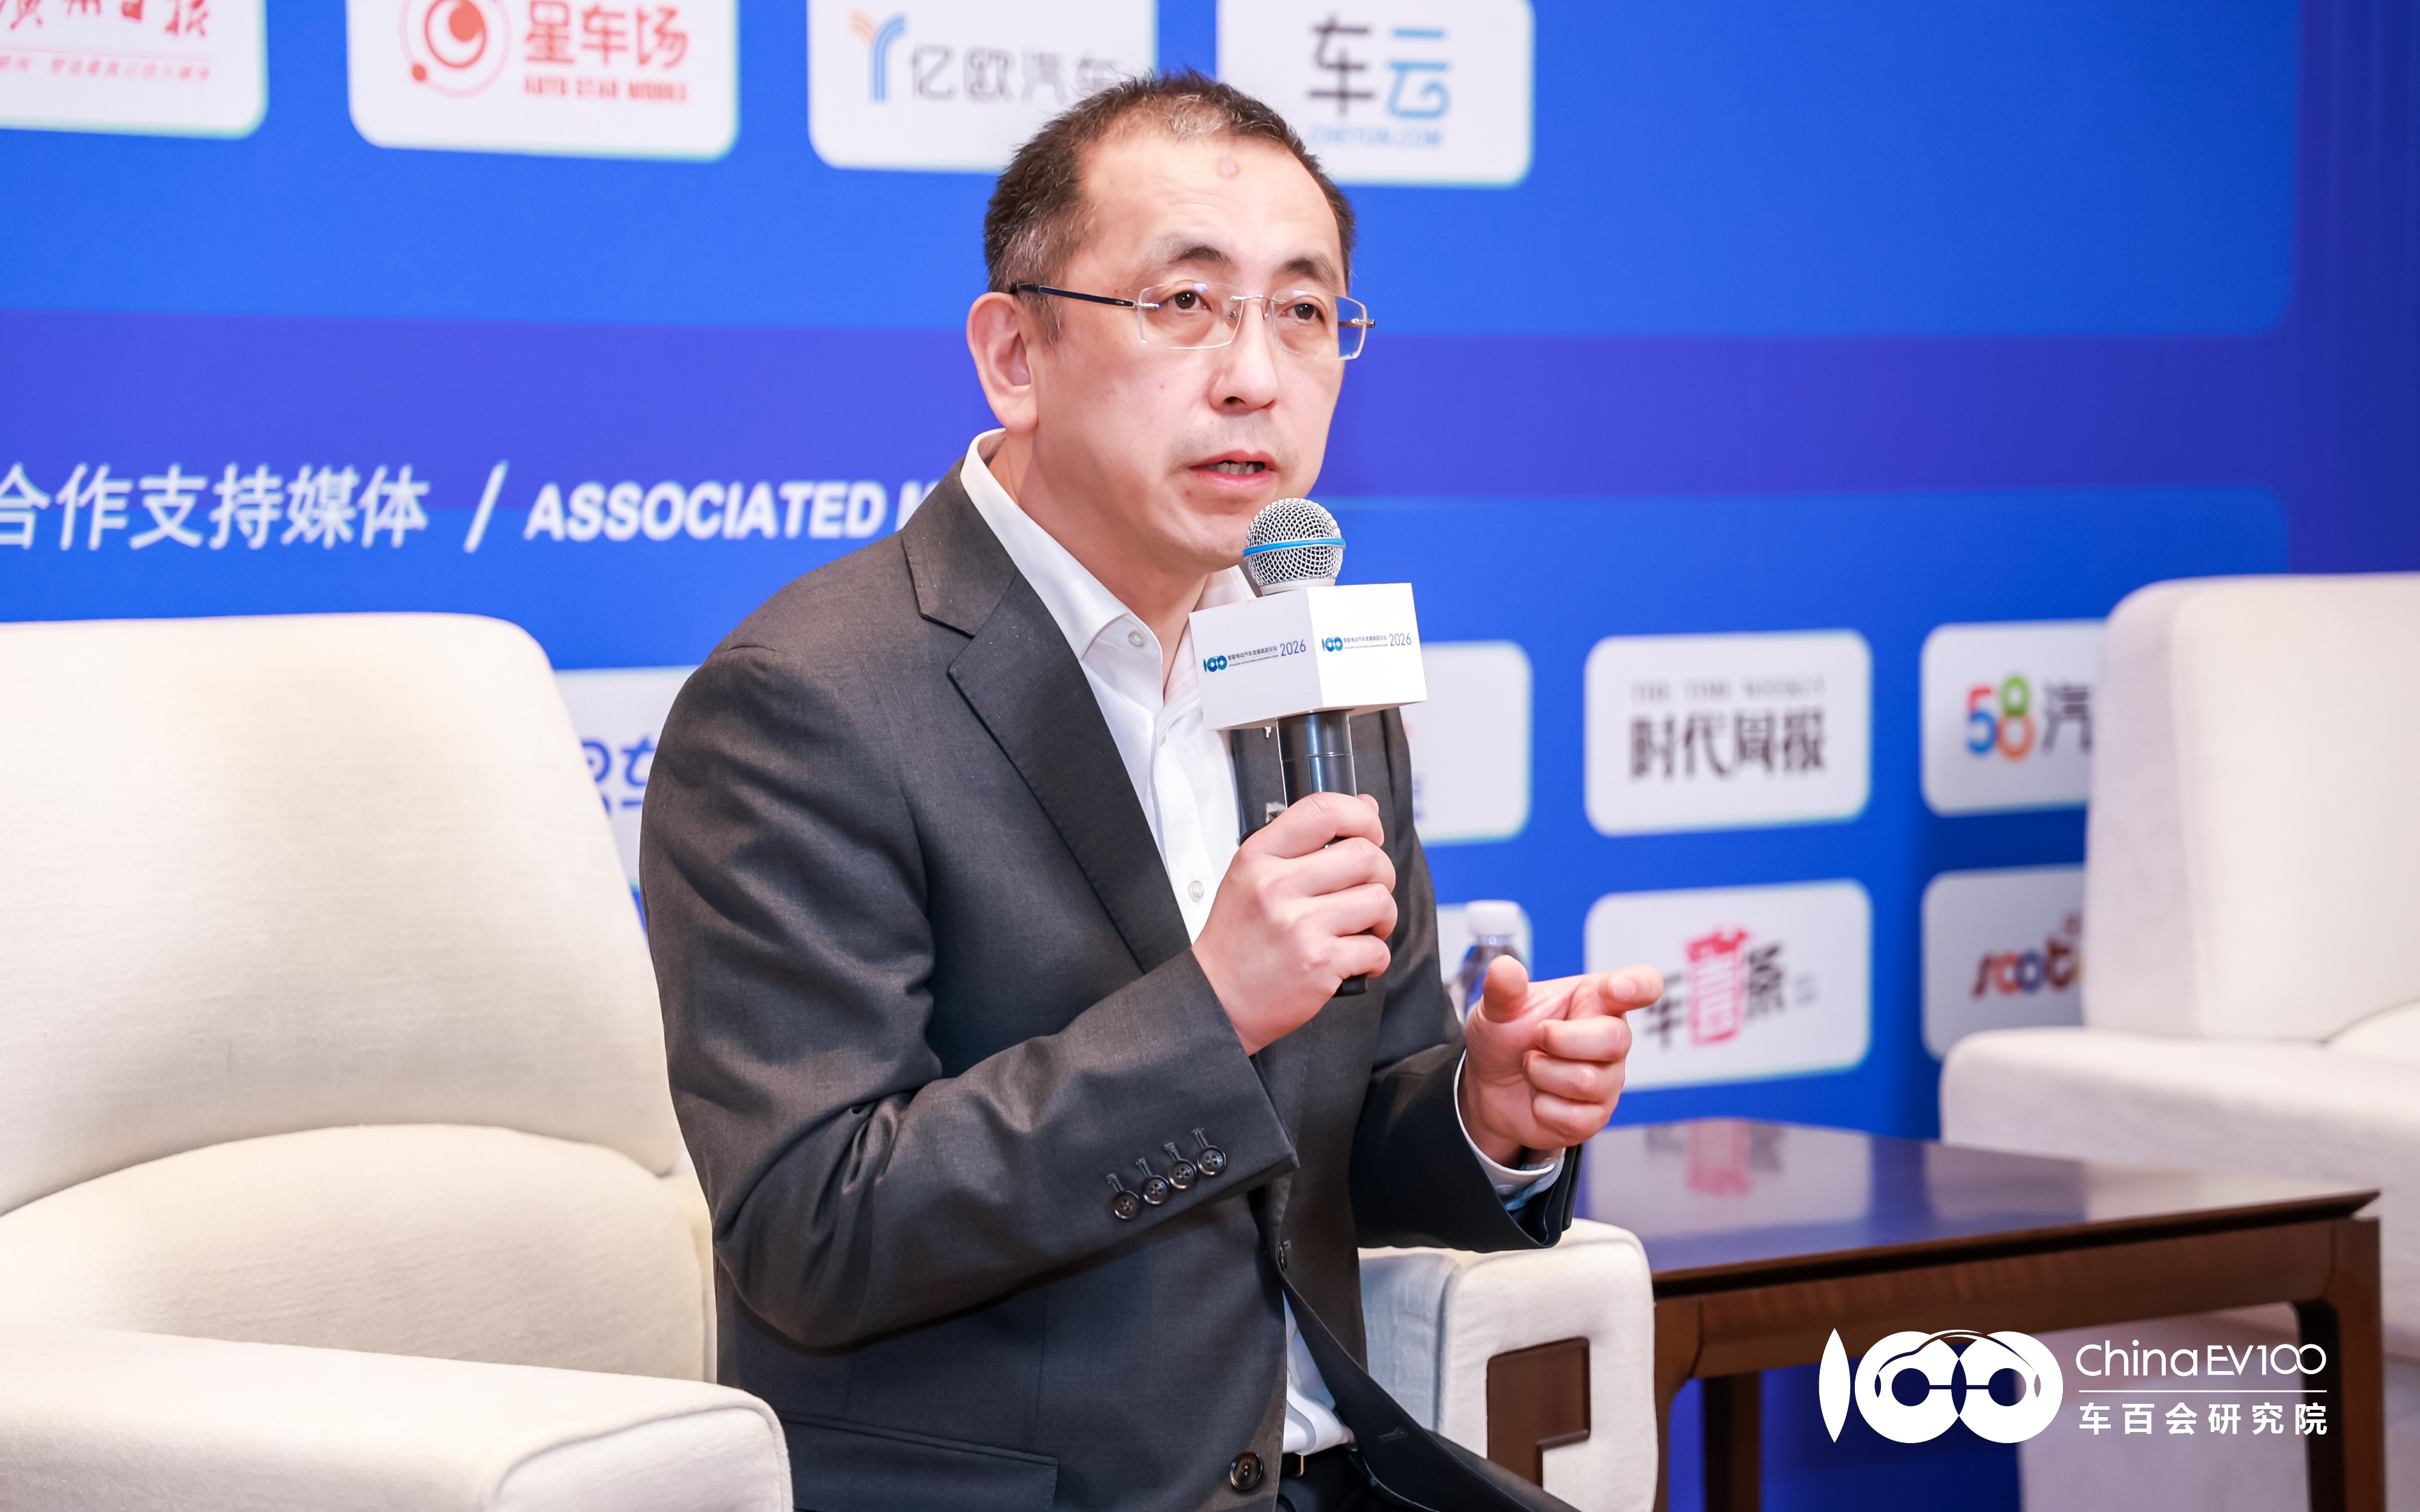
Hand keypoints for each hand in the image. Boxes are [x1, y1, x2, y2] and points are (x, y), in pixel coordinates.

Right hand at [1194, 792, 1396, 1054]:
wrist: (1217, 1000)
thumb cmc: (1239, 940)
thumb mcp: (1253, 876)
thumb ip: (1305, 841)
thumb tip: (1365, 806)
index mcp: (1258, 857)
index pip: (1323, 809)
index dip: (1362, 816)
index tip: (1370, 831)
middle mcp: (1276, 886)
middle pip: (1365, 855)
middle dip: (1381, 874)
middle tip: (1366, 891)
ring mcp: (1299, 925)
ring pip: (1380, 900)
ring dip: (1382, 917)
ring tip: (1361, 928)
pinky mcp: (1319, 963)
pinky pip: (1376, 947)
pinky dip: (1374, 957)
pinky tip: (1352, 960)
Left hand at [1458, 956, 1662, 1165]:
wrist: (1487, 1087)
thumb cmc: (1505, 1039)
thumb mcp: (1498, 1008)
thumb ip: (1503, 988)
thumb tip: (1505, 967)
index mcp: (1597, 998)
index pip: (1642, 984)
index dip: (1639, 985)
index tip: (1619, 988)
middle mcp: (1612, 1037)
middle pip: (1614, 1040)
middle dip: (1560, 1040)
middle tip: (1535, 1038)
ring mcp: (1608, 1079)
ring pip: (1587, 1081)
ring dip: (1541, 1073)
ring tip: (1532, 1066)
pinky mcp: (1596, 1116)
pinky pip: (1574, 1117)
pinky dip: (1542, 1106)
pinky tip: (1538, 1096)